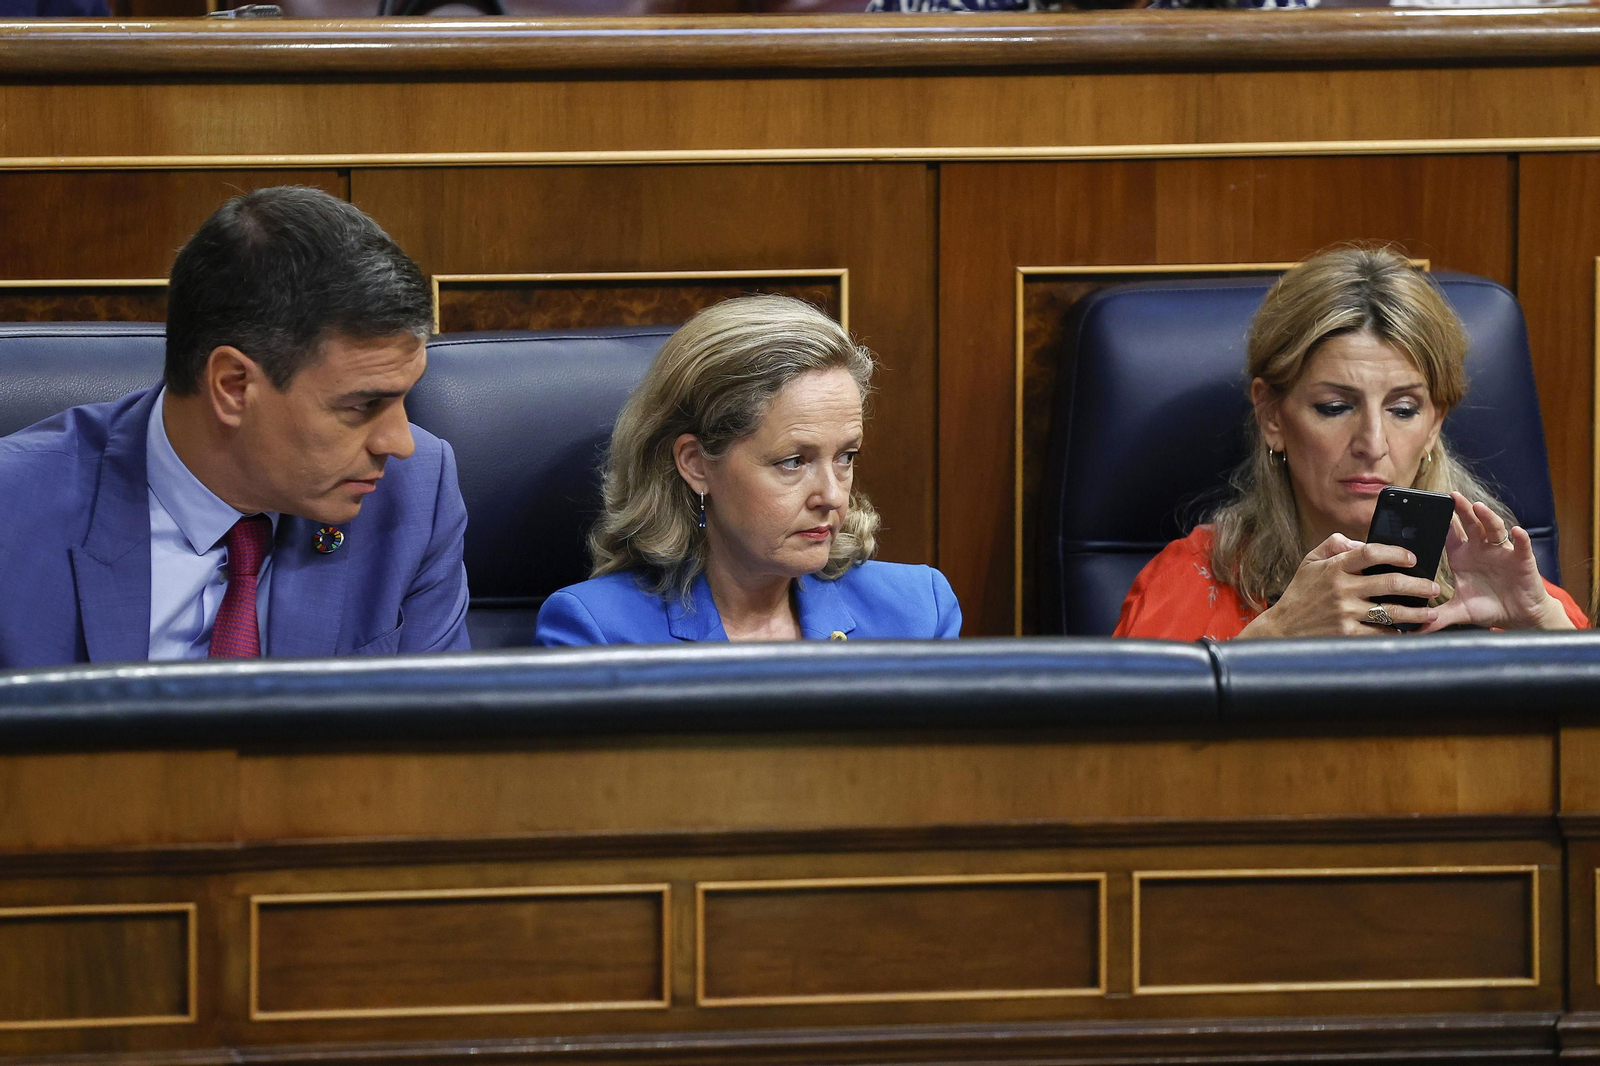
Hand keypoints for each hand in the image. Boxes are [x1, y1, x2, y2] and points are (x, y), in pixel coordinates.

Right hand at [1240, 533, 1439, 638]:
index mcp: (1335, 567)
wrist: (1282, 628)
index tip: (1412, 557)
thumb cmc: (1300, 594)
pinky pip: (1380, 632)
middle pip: (1390, 582)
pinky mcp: (1347, 633)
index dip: (1395, 552)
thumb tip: (1359, 541)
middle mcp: (1342, 588)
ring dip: (1416, 612)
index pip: (1370, 552)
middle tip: (1433, 587)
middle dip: (1418, 584)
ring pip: (1391, 610)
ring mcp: (1345, 612)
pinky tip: (1407, 631)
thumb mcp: (1309, 562)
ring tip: (1432, 613)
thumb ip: (1333, 545)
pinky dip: (1396, 632)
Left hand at [1422, 492, 1572, 631]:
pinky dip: (1520, 538)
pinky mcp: (1522, 560)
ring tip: (1478, 507)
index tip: (1428, 509)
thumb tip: (1415, 629)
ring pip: (1494, 529)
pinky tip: (1517, 531)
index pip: (1449, 534)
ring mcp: (1501, 552)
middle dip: (1462, 510)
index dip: (1441, 522)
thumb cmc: (1488, 607)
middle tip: (1452, 496)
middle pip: (1470, 524)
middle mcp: (1481, 549)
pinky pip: (1521, 546)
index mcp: (1462, 556)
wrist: (1518, 616)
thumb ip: (1438, 617)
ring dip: (1487, 517)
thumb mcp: (1459, 611)